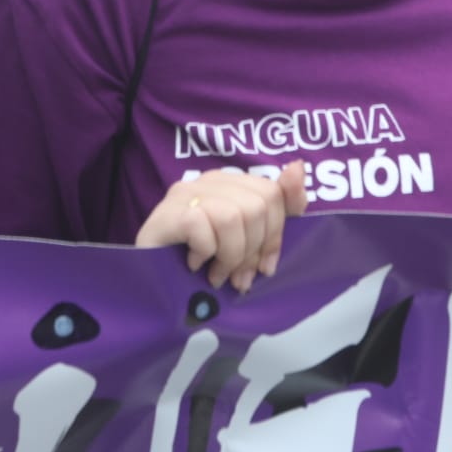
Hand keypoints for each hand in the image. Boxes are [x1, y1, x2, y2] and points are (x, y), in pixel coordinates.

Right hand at [136, 163, 308, 292]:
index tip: (264, 267)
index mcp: (231, 183)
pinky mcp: (166, 213)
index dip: (274, 235)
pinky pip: (202, 226)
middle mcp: (208, 180)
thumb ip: (279, 206)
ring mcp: (184, 193)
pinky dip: (204, 252)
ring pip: (232, 216)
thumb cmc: (204, 262)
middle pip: (256, 206)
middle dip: (252, 250)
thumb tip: (298, 166)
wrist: (152, 285)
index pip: (272, 194)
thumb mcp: (249, 240)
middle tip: (236, 276)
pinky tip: (194, 263)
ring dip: (229, 256)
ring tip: (216, 274)